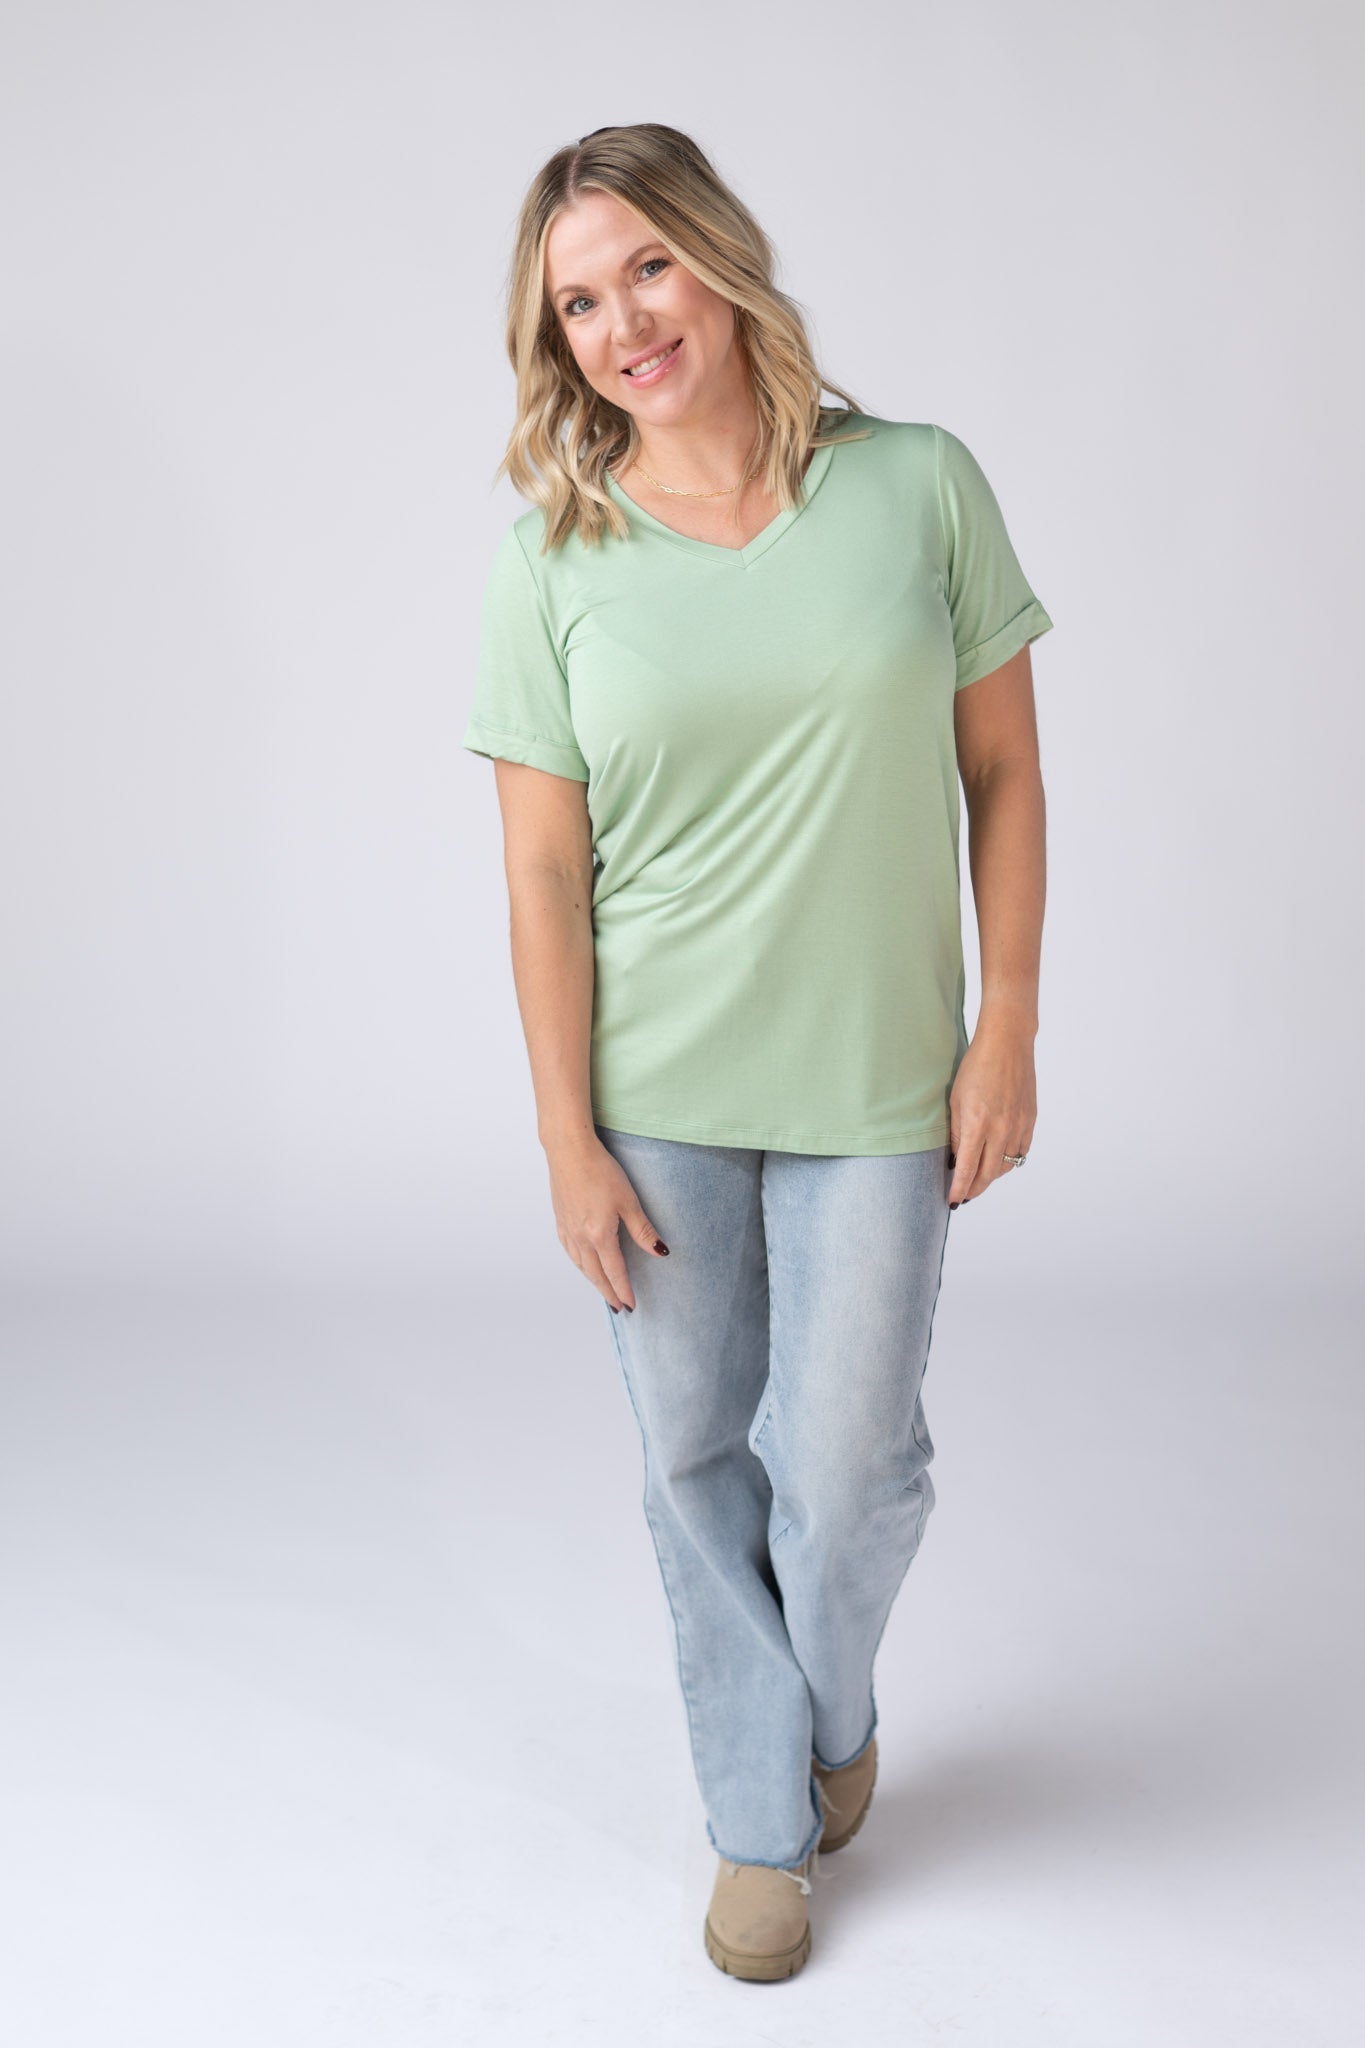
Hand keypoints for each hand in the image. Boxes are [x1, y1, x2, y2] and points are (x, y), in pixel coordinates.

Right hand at [545, 1132, 668, 1311]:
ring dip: (593, 1280)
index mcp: (600, 1236)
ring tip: (603, 1289)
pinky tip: (581, 1262)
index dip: (624, 1290)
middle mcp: (580, 1238)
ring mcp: (567, 1230)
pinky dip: (578, 1264)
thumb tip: (660, 1252)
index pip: (615, 1272)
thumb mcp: (628, 1201)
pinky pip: (569, 1251)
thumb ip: (643, 1231)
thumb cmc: (600, 1171)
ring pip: (581, 1265)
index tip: (631, 1305)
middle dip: (608, 1292)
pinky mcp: (560, 1219)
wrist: (569, 1150)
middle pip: (596, 1274)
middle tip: (618, 1306)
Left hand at [947, 1024, 1036, 1208]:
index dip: (959, 1188)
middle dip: (974, 1189)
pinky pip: (1020, 1152)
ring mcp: (1018, 1126)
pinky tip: (998, 1161)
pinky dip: (1009, 1162)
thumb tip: (956, 1159)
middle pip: (987, 1174)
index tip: (952, 1200)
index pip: (967, 1169)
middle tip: (964, 1196)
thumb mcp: (956, 1100)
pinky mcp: (1031, 1120)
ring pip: (1005, 1166)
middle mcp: (1000, 1129)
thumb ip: (956, 1133)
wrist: (1007, 1044)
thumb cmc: (975, 1068)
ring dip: (991, 1177)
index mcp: (977, 1124)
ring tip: (979, 1180)